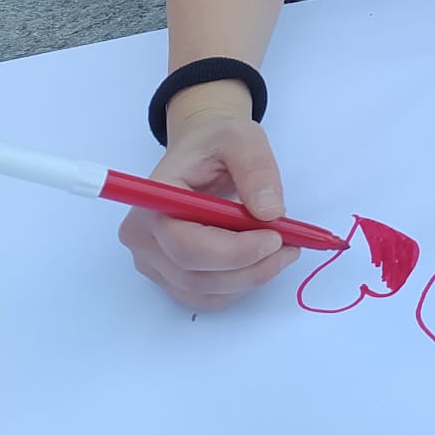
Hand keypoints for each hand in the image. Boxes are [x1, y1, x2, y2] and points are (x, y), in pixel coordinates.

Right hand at [118, 107, 297, 310]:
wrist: (201, 153)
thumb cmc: (215, 143)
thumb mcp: (241, 138)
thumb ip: (256, 169)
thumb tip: (270, 212)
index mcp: (154, 201)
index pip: (186, 245)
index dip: (232, 252)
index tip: (276, 239)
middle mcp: (143, 238)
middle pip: (194, 275)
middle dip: (249, 268)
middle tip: (291, 248)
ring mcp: (152, 261)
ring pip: (202, 292)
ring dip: (248, 280)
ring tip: (284, 252)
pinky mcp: (169, 275)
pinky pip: (205, 296)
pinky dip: (238, 285)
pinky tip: (261, 261)